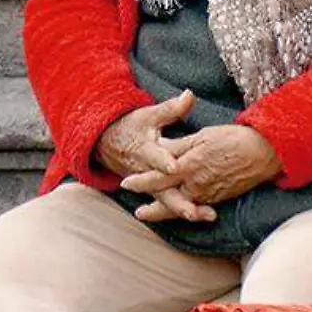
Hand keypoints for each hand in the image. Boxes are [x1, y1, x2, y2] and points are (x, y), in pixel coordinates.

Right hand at [97, 91, 214, 223]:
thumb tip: (190, 94)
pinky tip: (202, 216)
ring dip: (184, 209)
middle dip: (177, 201)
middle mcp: (146, 171)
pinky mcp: (153, 190)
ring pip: (166, 200)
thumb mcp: (149, 115)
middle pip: (162, 188)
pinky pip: (167, 203)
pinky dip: (182, 211)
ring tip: (203, 216)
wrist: (108, 143)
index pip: (155, 157)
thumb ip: (171, 109)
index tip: (174, 167)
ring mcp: (149, 184)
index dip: (164, 162)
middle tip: (193, 211)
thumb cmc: (132, 126)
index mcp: (146, 150)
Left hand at [123, 124, 282, 212]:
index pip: (158, 177)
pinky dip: (189, 211)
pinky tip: (185, 211)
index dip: (141, 181)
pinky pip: (199, 207)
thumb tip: (161, 150)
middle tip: (138, 213)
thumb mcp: (202, 136)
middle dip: (152, 208)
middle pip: (168, 199)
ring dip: (167, 212)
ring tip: (153, 214)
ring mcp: (209, 194)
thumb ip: (180, 146)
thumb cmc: (234, 139)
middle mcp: (196, 184)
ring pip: (183, 207)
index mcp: (188, 166)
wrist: (264, 152)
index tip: (126, 184)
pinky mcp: (220, 198)